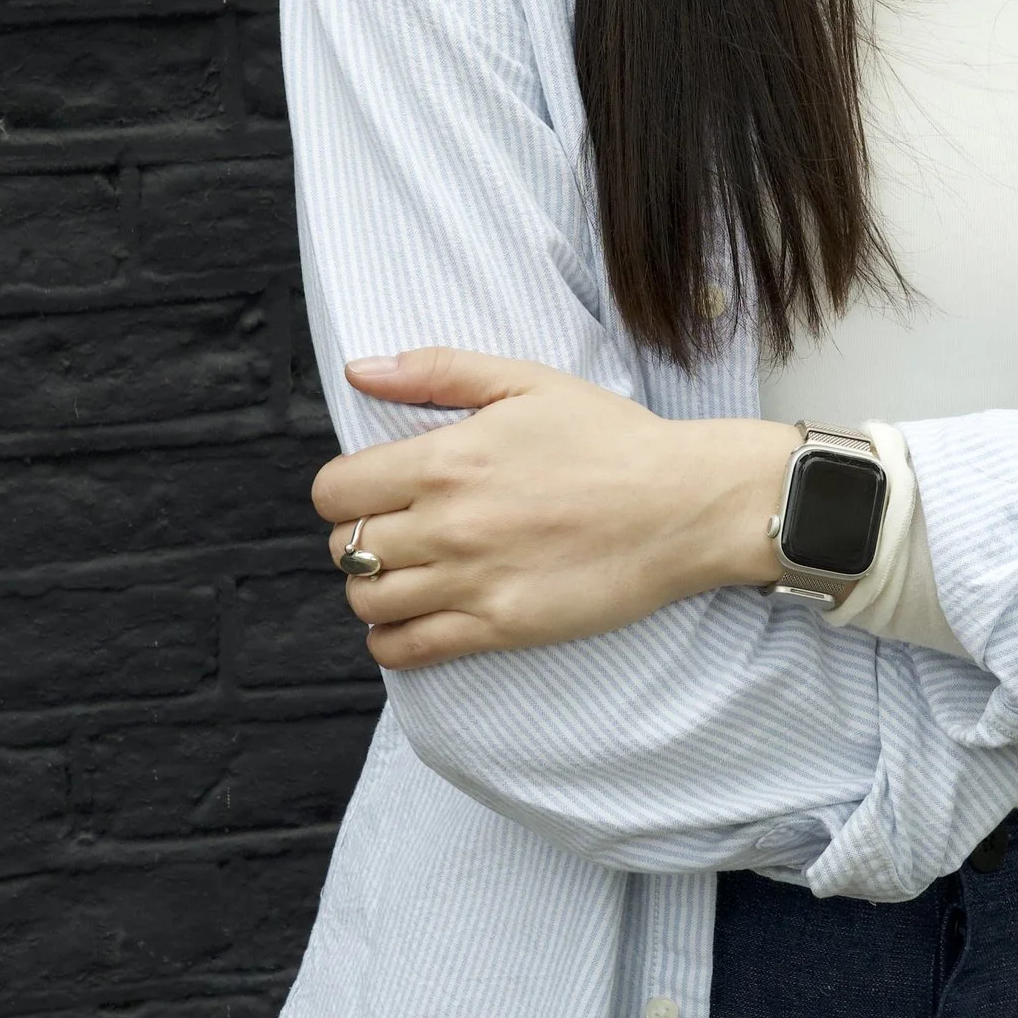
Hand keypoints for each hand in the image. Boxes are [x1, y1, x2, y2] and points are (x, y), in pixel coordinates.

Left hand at [317, 350, 793, 671]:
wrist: (683, 504)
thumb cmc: (611, 439)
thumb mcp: (524, 381)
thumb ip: (435, 371)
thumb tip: (359, 370)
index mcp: (445, 459)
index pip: (334, 490)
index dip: (343, 490)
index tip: (371, 491)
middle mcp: (448, 523)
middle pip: (346, 546)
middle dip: (358, 537)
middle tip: (395, 531)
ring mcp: (472, 580)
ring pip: (368, 599)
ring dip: (372, 588)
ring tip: (404, 575)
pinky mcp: (500, 626)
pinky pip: (408, 648)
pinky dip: (390, 641)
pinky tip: (407, 622)